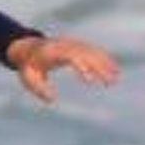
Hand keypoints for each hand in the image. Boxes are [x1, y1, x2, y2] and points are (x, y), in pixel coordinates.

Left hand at [7, 35, 121, 103]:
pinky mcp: (77, 46)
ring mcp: (73, 44)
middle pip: (86, 55)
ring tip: (117, 78)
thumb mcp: (28, 78)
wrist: (27, 48)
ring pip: (93, 52)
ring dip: (106, 64)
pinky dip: (104, 59)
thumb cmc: (28, 66)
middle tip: (111, 83)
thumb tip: (52, 100)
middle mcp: (66, 46)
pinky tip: (114, 69)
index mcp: (53, 52)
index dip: (81, 67)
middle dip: (99, 68)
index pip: (71, 57)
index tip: (90, 80)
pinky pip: (94, 51)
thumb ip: (39, 89)